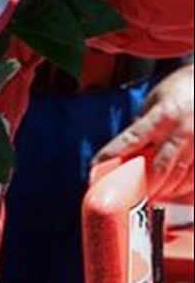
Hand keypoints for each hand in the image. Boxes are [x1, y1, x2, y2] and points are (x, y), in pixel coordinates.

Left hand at [94, 64, 193, 202]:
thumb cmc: (185, 86)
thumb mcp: (157, 96)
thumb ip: (143, 120)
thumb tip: (130, 142)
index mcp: (162, 115)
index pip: (131, 139)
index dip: (113, 154)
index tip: (96, 166)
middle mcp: (180, 132)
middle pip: (156, 167)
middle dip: (142, 184)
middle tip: (129, 196)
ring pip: (178, 177)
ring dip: (163, 190)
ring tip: (151, 196)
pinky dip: (183, 188)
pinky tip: (175, 192)